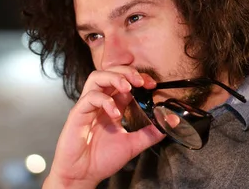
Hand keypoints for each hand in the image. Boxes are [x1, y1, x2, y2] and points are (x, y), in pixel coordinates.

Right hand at [43, 67, 164, 187]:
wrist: (82, 176)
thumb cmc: (101, 160)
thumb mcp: (132, 145)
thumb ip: (150, 133)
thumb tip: (170, 122)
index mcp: (111, 107)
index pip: (124, 82)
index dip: (137, 78)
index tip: (152, 85)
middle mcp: (99, 103)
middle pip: (109, 72)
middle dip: (127, 72)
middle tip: (141, 81)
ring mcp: (87, 107)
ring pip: (96, 77)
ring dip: (114, 78)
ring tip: (128, 88)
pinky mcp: (77, 114)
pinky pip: (89, 98)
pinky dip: (104, 100)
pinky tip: (115, 113)